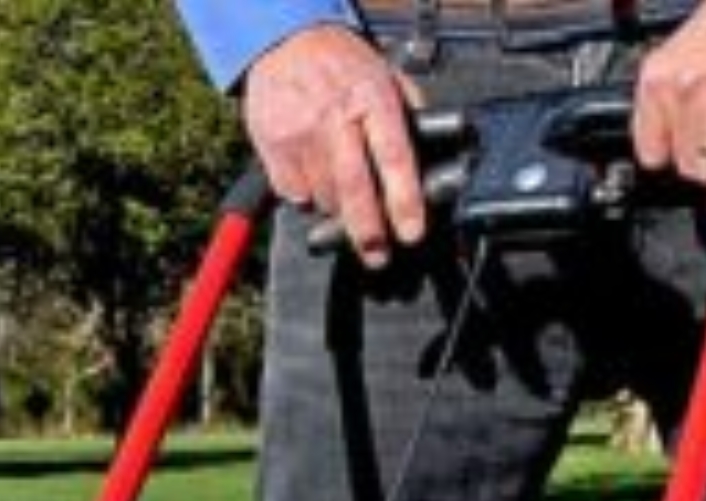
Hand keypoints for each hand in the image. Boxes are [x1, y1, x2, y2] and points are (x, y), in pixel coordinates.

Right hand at [243, 27, 425, 267]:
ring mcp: (301, 135)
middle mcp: (335, 117)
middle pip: (354, 190)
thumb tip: (431, 156)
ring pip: (324, 198)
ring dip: (338, 209)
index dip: (404, 202)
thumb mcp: (384, 74)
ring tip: (344, 195)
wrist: (285, 40)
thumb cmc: (341, 62)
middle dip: (368, 232)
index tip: (411, 233)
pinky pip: (295, 195)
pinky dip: (308, 196)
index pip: (394, 158)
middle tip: (377, 255)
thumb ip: (406, 113)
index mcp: (371, 98)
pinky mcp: (274, 148)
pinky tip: (314, 174)